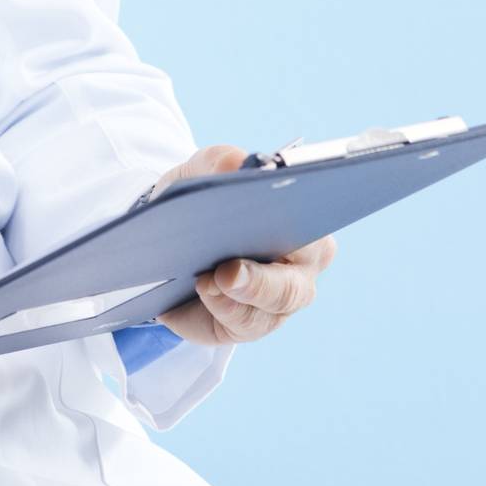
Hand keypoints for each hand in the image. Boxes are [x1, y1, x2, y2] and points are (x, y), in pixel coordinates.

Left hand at [151, 145, 337, 346]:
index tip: (267, 216)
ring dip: (233, 299)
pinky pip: (241, 324)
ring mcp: (277, 304)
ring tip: (204, 282)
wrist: (174, 237)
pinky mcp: (250, 324)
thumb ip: (218, 161)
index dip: (294, 223)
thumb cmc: (204, 198)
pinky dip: (218, 308)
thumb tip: (235, 162)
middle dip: (259, 281)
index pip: (311, 226)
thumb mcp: (203, 172)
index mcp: (304, 226)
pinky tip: (200, 293)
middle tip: (227, 272)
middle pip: (292, 285)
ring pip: (266, 311)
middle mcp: (300, 271)